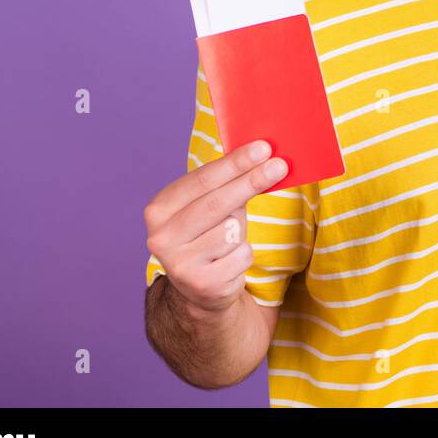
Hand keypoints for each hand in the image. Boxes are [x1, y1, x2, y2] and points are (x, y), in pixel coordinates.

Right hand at [143, 139, 287, 313]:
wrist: (198, 288)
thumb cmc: (207, 234)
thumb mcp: (205, 206)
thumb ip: (225, 183)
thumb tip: (263, 157)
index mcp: (158, 210)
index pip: (202, 180)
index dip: (234, 163)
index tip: (262, 149)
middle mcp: (162, 237)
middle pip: (217, 203)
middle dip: (251, 181)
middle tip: (279, 166)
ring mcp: (180, 264)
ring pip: (232, 230)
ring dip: (241, 229)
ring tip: (229, 238)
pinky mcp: (203, 284)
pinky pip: (241, 255)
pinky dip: (243, 253)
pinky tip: (229, 260)